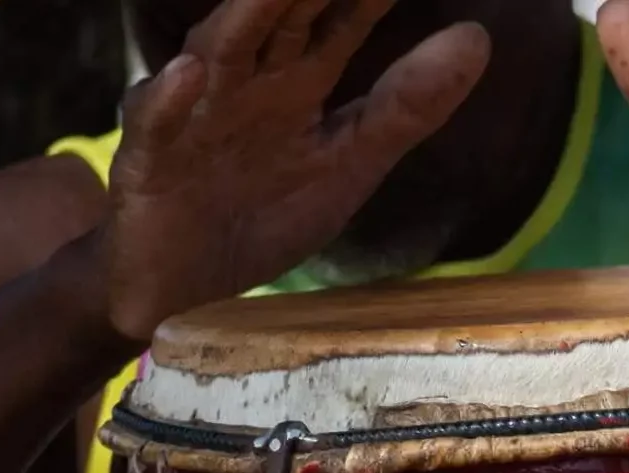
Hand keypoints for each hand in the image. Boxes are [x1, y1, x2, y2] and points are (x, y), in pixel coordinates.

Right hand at [101, 0, 488, 339]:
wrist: (188, 288)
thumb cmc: (265, 215)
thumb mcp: (351, 162)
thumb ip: (408, 105)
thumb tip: (478, 36)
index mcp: (296, 81)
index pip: (340, 19)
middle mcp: (244, 80)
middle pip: (277, 16)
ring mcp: (194, 113)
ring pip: (216, 52)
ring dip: (242, 15)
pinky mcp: (150, 160)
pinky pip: (156, 125)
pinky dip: (168, 100)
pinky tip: (187, 76)